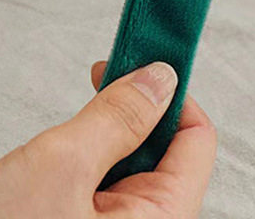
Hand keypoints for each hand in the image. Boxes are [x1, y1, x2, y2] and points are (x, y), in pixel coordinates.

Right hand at [0, 61, 215, 218]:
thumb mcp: (61, 165)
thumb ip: (117, 116)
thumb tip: (161, 77)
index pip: (197, 139)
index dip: (170, 95)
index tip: (135, 64)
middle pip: (167, 151)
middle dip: (132, 116)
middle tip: (96, 87)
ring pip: (134, 168)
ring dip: (106, 140)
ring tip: (65, 144)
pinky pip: (109, 190)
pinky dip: (89, 165)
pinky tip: (57, 169)